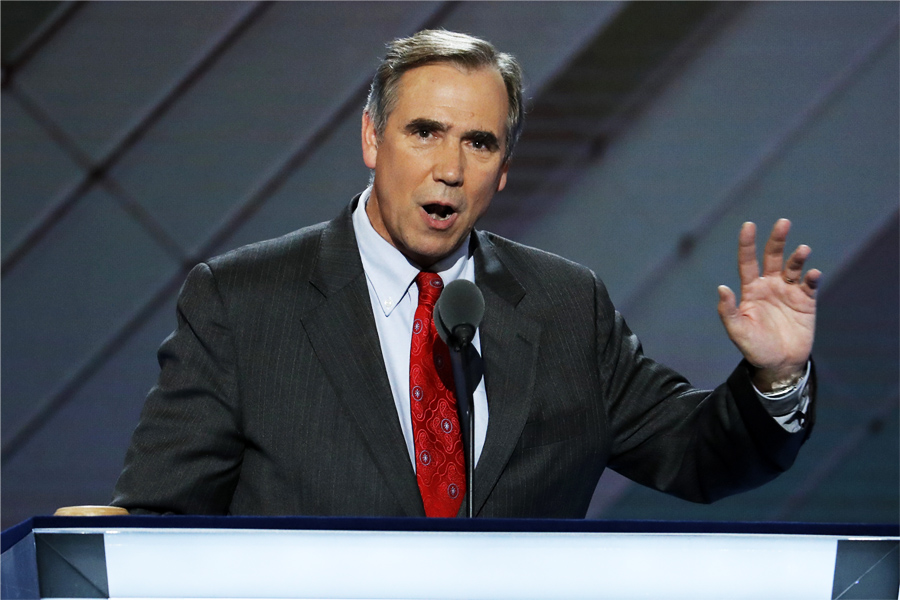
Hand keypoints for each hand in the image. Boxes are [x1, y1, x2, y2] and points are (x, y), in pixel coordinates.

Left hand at [717, 219, 820, 391]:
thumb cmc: (754, 348)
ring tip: (803, 250)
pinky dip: (813, 278)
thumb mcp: (737, 331)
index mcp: (751, 290)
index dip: (747, 243)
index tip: (749, 225)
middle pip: (773, 257)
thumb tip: (722, 288)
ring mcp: (789, 292)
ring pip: (793, 267)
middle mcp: (770, 286)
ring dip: (798, 257)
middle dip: (777, 239)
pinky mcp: (806, 301)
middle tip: (783, 223)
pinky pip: (810, 285)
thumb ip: (729, 310)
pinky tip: (814, 274)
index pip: (748, 261)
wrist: (779, 364)